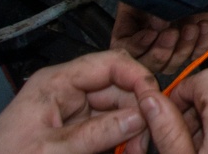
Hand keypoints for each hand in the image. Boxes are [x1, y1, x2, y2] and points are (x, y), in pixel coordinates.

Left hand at [0, 50, 156, 153]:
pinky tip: (125, 153)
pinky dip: (117, 143)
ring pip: (115, 113)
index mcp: (57, 82)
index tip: (156, 102)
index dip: (138, 78)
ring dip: (130, 131)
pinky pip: (104, 133)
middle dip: (136, 112)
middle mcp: (66, 92)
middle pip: (117, 89)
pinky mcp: (71, 137)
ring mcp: (69, 115)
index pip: (110, 63)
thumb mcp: (51, 150)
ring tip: (136, 152)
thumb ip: (97, 134)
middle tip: (146, 143)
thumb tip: (139, 116)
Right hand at [111, 2, 207, 75]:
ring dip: (183, 48)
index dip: (137, 47)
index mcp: (131, 26)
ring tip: (192, 27)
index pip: (126, 49)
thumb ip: (150, 5)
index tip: (151, 33)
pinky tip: (203, 25)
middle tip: (172, 32)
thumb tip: (157, 26)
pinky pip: (197, 54)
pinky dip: (201, 43)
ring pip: (173, 64)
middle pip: (149, 64)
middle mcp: (150, 40)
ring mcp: (173, 43)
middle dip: (161, 52)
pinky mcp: (194, 42)